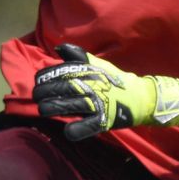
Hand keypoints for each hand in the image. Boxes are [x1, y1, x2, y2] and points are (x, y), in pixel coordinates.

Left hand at [33, 44, 178, 140]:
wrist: (142, 97)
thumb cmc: (115, 82)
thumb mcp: (98, 66)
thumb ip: (78, 57)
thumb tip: (58, 48)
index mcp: (91, 71)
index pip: (64, 71)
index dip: (47, 76)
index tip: (38, 81)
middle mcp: (93, 85)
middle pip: (64, 87)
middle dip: (46, 91)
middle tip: (36, 96)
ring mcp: (99, 103)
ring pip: (71, 105)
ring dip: (54, 108)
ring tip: (42, 109)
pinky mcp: (105, 120)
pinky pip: (88, 127)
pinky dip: (76, 130)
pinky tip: (68, 131)